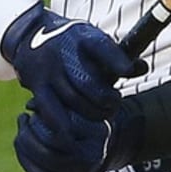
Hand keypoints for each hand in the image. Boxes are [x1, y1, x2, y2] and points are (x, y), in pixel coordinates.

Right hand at [0, 2, 146, 119]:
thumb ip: (118, 55)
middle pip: (88, 82)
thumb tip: (141, 68)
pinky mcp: (36, 85)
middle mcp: (63, 51)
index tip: (127, 71)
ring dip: (91, 113)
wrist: (29, 34)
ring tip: (101, 115)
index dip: (116, 60)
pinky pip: (50, 110)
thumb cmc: (71, 42)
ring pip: (73, 99)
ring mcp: (48, 69)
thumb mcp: (93, 40)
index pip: (101, 47)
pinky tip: (72, 136)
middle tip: (113, 105)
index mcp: (82, 37)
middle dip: (106, 99)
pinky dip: (62, 125)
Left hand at [13, 91, 140, 171]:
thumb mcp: (74, 105)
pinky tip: (19, 140)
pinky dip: (23, 155)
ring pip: (43, 156)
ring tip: (23, 125)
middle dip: (33, 126)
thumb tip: (30, 105)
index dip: (46, 112)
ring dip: (25, 138)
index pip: (66, 122)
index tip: (36, 103)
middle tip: (27, 118)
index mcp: (98, 132)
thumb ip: (56, 100)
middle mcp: (92, 156)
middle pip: (52, 140)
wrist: (92, 145)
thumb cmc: (81, 117)